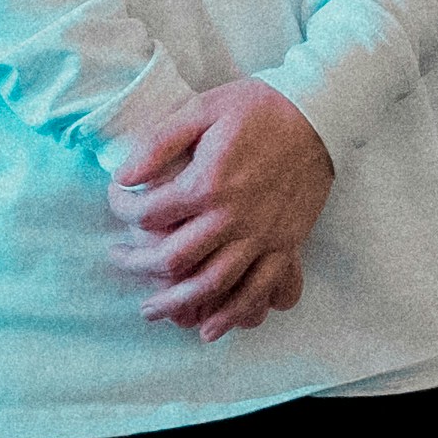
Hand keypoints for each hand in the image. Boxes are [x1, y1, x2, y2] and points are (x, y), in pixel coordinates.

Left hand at [103, 80, 334, 337]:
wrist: (321, 115)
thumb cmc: (259, 108)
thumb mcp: (202, 109)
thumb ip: (159, 142)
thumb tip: (123, 175)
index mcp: (208, 183)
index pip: (149, 213)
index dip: (122, 210)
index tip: (117, 200)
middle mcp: (233, 218)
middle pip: (173, 260)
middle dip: (138, 265)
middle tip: (120, 260)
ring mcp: (262, 237)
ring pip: (213, 286)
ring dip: (177, 304)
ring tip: (153, 309)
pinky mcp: (286, 245)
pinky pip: (260, 291)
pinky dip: (234, 315)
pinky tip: (210, 329)